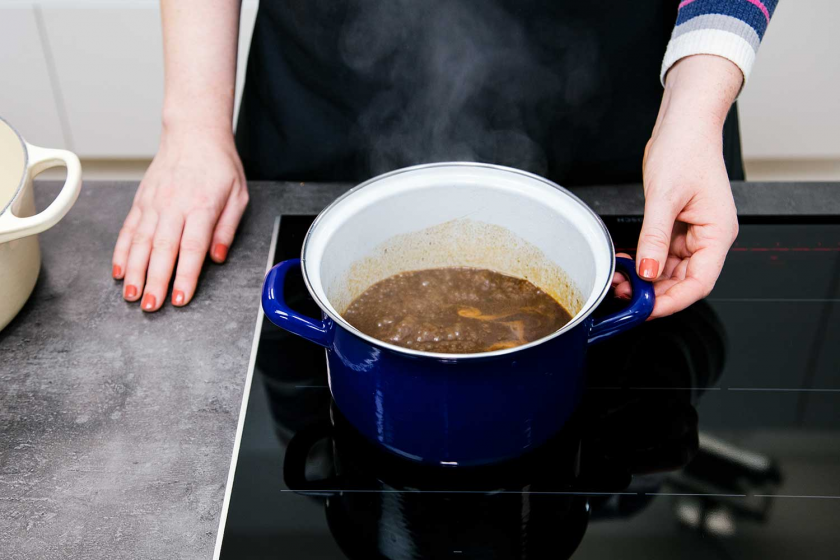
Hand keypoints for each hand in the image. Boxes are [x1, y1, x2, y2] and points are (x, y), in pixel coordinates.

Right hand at [112, 125, 247, 310]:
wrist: (193, 133)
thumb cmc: (219, 164)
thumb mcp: (238, 195)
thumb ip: (227, 228)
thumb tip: (217, 257)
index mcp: (202, 206)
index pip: (192, 247)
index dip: (185, 276)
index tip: (180, 297)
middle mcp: (174, 205)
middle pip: (162, 249)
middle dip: (154, 281)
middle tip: (150, 306)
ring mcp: (154, 203)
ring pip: (140, 242)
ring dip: (133, 271)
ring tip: (130, 294)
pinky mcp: (141, 200)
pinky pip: (128, 229)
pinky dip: (121, 251)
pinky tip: (118, 270)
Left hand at [612, 55, 742, 317]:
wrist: (684, 123)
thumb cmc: (685, 149)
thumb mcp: (664, 196)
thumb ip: (655, 237)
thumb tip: (647, 270)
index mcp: (717, 233)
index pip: (700, 282)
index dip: (673, 300)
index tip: (646, 308)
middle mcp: (709, 237)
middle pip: (684, 281)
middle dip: (655, 292)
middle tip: (624, 294)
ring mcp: (693, 233)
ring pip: (670, 270)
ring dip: (646, 279)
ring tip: (619, 280)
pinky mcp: (677, 226)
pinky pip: (661, 253)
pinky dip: (643, 261)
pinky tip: (625, 263)